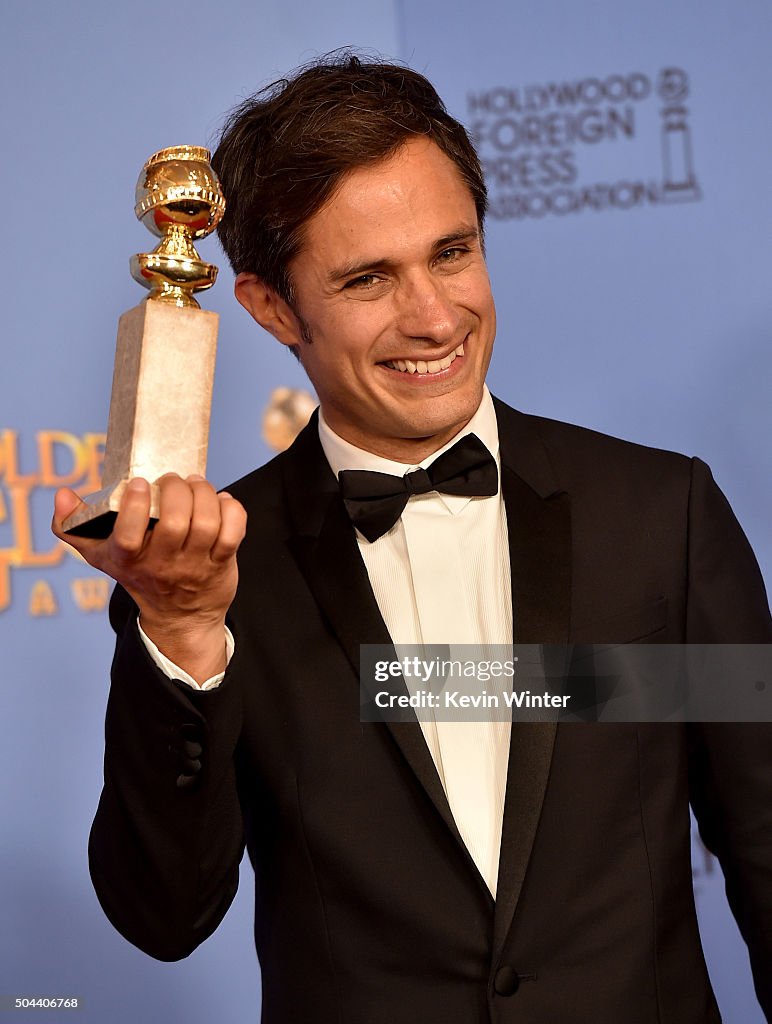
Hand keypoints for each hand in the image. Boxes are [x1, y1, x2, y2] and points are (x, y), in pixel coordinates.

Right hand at [52, 475, 246, 681]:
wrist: (180, 617)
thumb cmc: (139, 573)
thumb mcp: (100, 554)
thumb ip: (73, 525)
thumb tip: (63, 495)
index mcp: (128, 558)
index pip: (128, 535)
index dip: (136, 506)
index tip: (140, 484)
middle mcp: (162, 563)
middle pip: (176, 523)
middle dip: (178, 491)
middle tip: (174, 481)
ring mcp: (194, 565)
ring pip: (207, 523)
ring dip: (205, 495)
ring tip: (197, 485)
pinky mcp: (222, 563)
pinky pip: (233, 532)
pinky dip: (232, 509)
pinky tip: (221, 501)